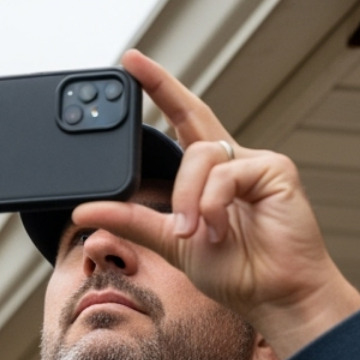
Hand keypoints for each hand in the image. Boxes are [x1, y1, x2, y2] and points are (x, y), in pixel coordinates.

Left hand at [71, 50, 359, 358]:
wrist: (276, 297)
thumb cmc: (237, 273)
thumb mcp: (171, 242)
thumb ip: (131, 221)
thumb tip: (84, 210)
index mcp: (210, 176)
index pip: (182, 123)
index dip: (160, 91)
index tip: (132, 63)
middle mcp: (232, 162)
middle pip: (192, 115)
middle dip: (162, 86)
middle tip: (131, 62)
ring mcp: (255, 163)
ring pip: (199, 156)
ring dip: (187, 199)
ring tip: (194, 233)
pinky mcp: (275, 169)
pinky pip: (225, 173)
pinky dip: (212, 204)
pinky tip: (220, 229)